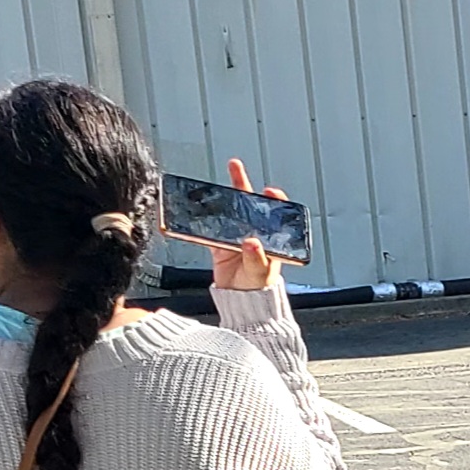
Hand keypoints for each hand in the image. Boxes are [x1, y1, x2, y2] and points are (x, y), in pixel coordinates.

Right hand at [207, 155, 283, 294]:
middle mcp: (254, 234)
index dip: (273, 199)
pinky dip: (200, 221)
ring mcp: (236, 238)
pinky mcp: (220, 245)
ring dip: (220, 198)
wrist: (241, 302)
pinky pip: (209, 229)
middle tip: (234, 166)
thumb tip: (252, 243)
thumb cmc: (258, 288)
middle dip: (242, 184)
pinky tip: (194, 209)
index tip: (268, 190)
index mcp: (271, 239)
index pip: (275, 212)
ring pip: (229, 212)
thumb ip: (257, 259)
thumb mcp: (261, 273)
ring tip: (210, 182)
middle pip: (248, 205)